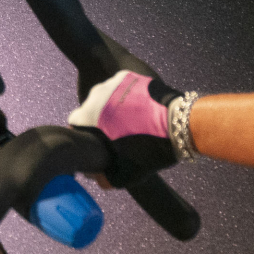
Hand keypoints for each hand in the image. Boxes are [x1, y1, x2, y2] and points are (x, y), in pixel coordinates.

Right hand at [68, 70, 183, 176]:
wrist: (180, 125)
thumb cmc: (150, 150)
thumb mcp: (126, 173)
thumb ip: (105, 177)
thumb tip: (96, 177)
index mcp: (91, 114)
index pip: (73, 121)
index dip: (82, 133)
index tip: (95, 142)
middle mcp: (98, 93)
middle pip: (90, 108)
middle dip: (99, 120)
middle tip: (114, 134)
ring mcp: (115, 81)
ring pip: (105, 96)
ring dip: (112, 107)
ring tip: (129, 121)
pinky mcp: (131, 75)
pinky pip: (120, 88)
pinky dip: (125, 97)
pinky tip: (138, 109)